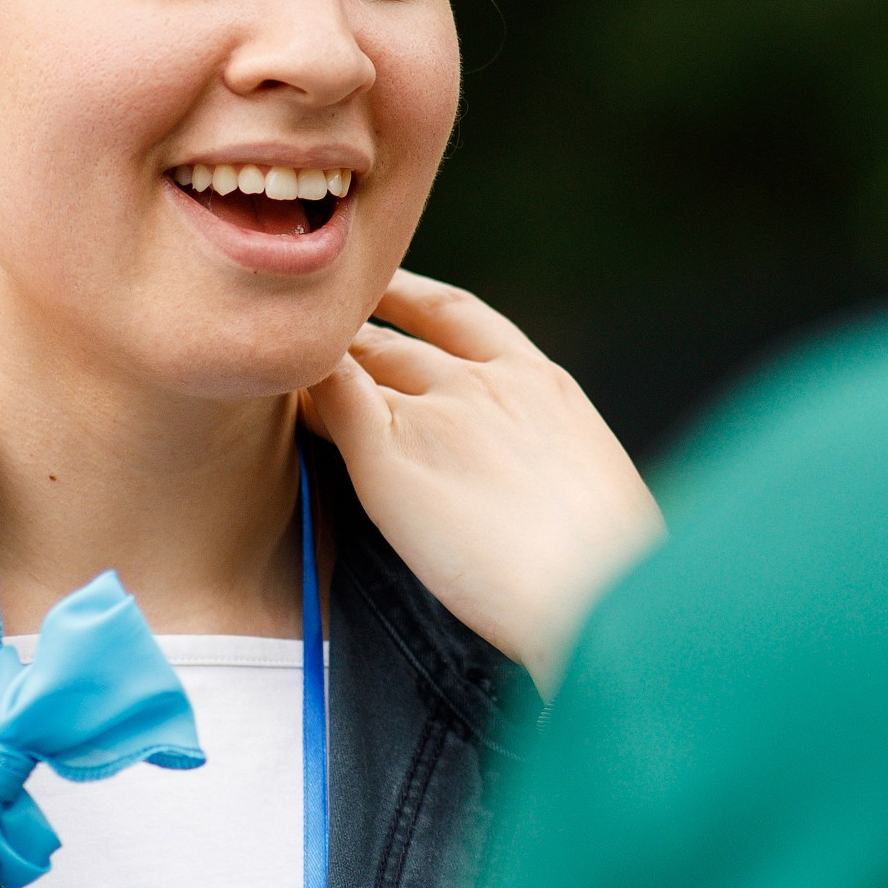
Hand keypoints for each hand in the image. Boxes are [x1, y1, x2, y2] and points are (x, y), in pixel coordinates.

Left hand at [300, 270, 662, 684]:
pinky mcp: (388, 455)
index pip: (458, 316)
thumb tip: (536, 497)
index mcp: (542, 384)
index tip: (380, 292)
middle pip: (395, 339)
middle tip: (304, 342)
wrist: (598, 595)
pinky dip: (301, 393)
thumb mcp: (591, 492)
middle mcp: (484, 380)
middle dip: (348, 336)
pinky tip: (277, 402)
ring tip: (277, 372)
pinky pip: (328, 399)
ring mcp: (436, 412)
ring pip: (356, 361)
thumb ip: (547, 466)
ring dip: (318, 364)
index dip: (410, 298)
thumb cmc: (610, 573)